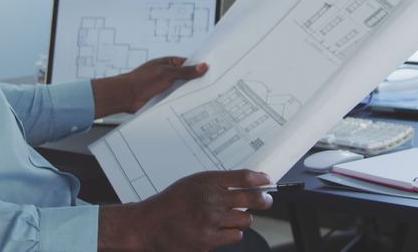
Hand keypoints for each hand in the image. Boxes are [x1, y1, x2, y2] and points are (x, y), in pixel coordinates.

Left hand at [91, 57, 207, 116]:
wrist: (126, 96)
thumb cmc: (142, 80)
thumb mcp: (166, 73)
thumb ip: (185, 72)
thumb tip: (202, 66)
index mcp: (169, 64)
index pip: (189, 63)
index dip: (200, 67)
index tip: (213, 70)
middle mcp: (169, 75)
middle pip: (188, 78)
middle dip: (198, 81)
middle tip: (215, 85)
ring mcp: (167, 88)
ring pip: (184, 90)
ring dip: (191, 93)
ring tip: (209, 97)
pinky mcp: (165, 100)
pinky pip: (178, 100)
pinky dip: (184, 102)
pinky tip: (194, 106)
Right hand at [98, 170, 272, 251]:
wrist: (150, 225)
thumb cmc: (171, 203)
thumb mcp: (193, 183)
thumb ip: (217, 183)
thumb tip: (245, 185)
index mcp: (207, 182)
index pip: (243, 177)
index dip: (260, 179)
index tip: (267, 180)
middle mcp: (211, 200)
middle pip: (251, 198)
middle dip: (264, 199)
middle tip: (266, 200)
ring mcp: (211, 221)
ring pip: (245, 220)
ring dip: (242, 219)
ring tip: (231, 217)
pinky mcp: (210, 240)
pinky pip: (235, 236)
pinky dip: (232, 233)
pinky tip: (222, 229)